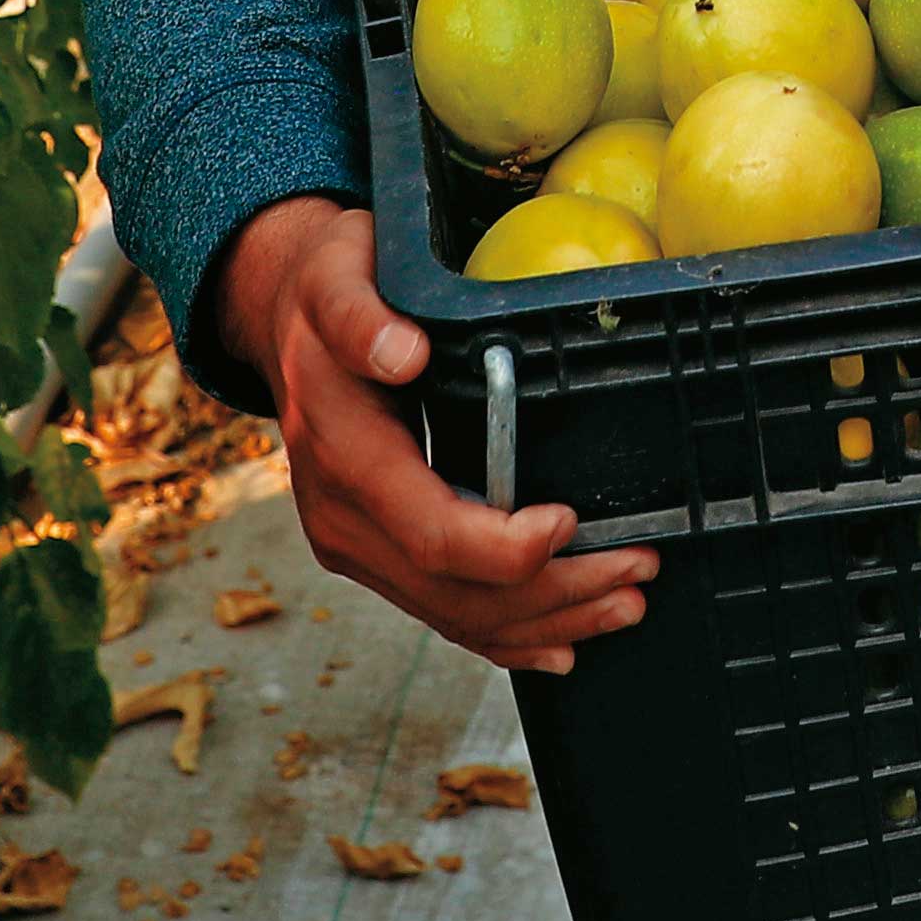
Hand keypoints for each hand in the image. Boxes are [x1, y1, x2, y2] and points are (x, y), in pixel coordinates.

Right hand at [210, 195, 655, 673]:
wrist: (282, 319)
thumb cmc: (324, 291)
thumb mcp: (336, 278)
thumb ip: (362, 316)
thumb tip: (403, 353)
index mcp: (345, 458)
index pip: (433, 536)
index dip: (508, 548)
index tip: (571, 520)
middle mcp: (344, 519)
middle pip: (459, 593)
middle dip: (556, 593)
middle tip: (638, 568)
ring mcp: (356, 546)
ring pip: (457, 615)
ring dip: (547, 620)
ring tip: (625, 603)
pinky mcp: (374, 553)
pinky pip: (442, 613)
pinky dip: (506, 636)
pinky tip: (561, 642)